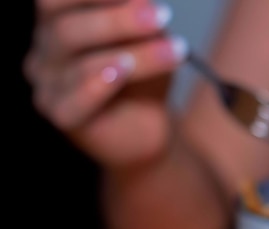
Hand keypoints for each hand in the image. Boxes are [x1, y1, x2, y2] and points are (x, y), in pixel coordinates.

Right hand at [23, 0, 187, 166]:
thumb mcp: (147, 38)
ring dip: (133, 55)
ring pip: (82, 65)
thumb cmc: (143, 77)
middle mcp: (46, 50)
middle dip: (118, 20)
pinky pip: (75, 100)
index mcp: (57, 21)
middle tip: (163, 16)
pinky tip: (122, 71)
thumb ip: (137, 14)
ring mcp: (48, 85)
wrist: (148, 126)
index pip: (56, 1)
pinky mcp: (61, 115)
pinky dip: (99, 85)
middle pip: (67, 29)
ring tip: (173, 51)